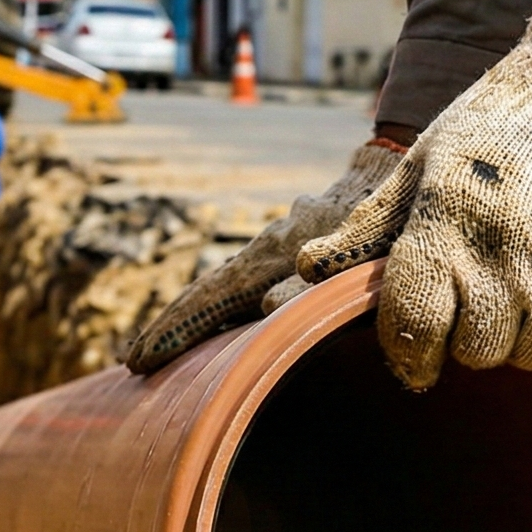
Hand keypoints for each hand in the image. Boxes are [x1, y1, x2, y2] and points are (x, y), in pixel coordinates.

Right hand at [120, 140, 406, 373]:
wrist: (399, 170)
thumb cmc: (389, 221)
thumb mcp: (365, 250)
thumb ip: (319, 275)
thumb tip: (263, 307)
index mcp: (278, 251)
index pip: (215, 295)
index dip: (179, 328)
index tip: (143, 360)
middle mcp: (267, 249)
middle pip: (207, 292)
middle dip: (170, 326)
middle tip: (132, 362)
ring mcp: (275, 249)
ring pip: (221, 287)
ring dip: (188, 318)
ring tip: (154, 352)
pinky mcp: (288, 252)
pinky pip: (241, 284)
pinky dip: (215, 307)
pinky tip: (209, 327)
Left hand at [296, 1, 531, 397]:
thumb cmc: (504, 121)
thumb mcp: (428, 158)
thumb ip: (373, 222)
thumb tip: (309, 268)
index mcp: (450, 221)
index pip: (415, 325)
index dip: (408, 352)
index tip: (414, 355)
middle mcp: (511, 254)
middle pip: (476, 352)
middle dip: (467, 339)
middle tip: (475, 308)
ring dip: (521, 345)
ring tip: (521, 305)